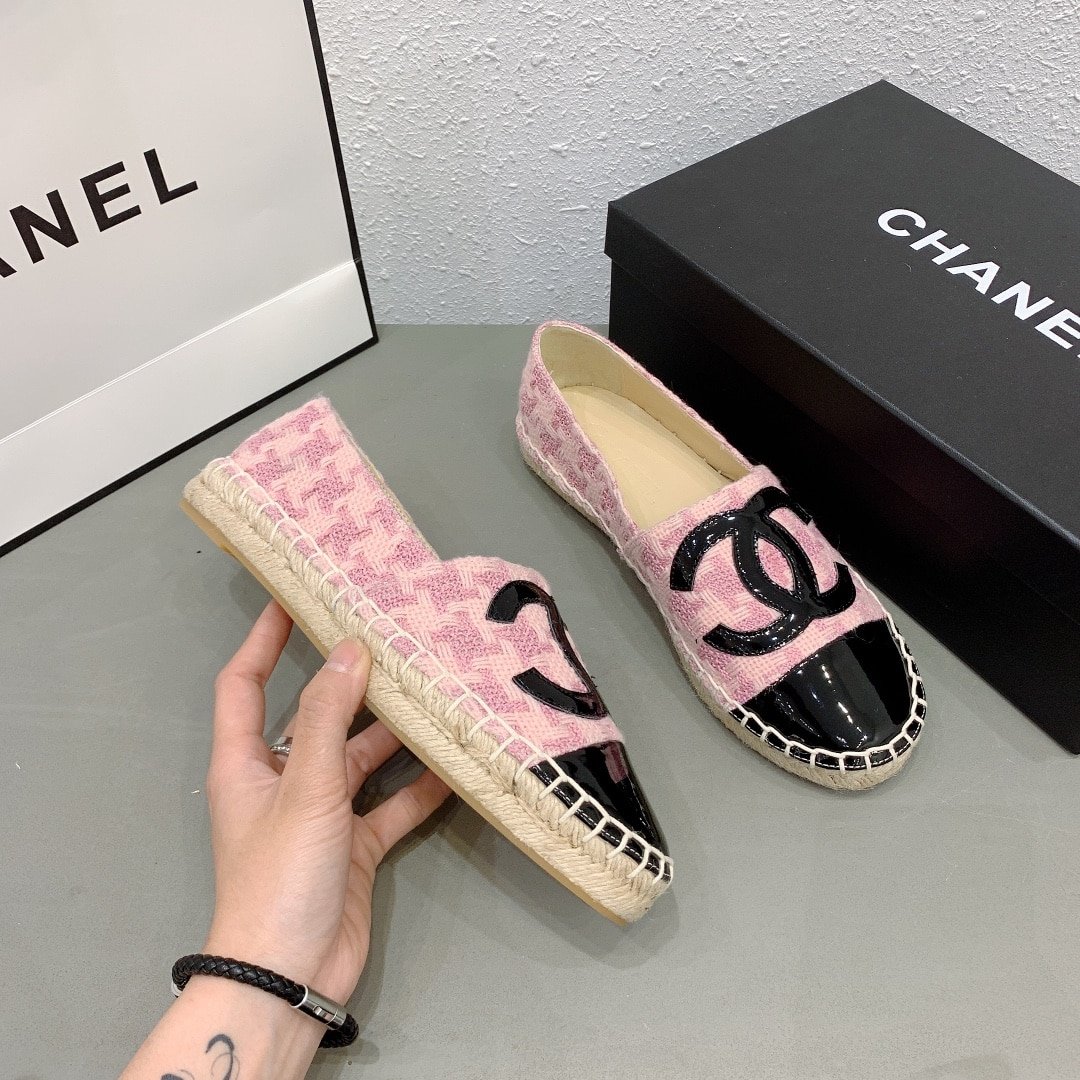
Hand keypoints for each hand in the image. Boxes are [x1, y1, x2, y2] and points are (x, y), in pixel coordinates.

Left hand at [201, 600, 451, 1003]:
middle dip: (350, 681)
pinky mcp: (355, 846)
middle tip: (393, 638)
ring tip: (435, 691)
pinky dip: (418, 787)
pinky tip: (453, 763)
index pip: (244, 683)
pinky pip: (391, 804)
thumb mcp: (305, 788)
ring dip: (394, 733)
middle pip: (315, 716)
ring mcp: (321, 815)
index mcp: (245, 762)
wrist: (290, 976)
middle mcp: (282, 781)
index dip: (263, 638)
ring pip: (361, 758)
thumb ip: (328, 717)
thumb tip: (350, 648)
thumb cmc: (281, 876)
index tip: (294, 596)